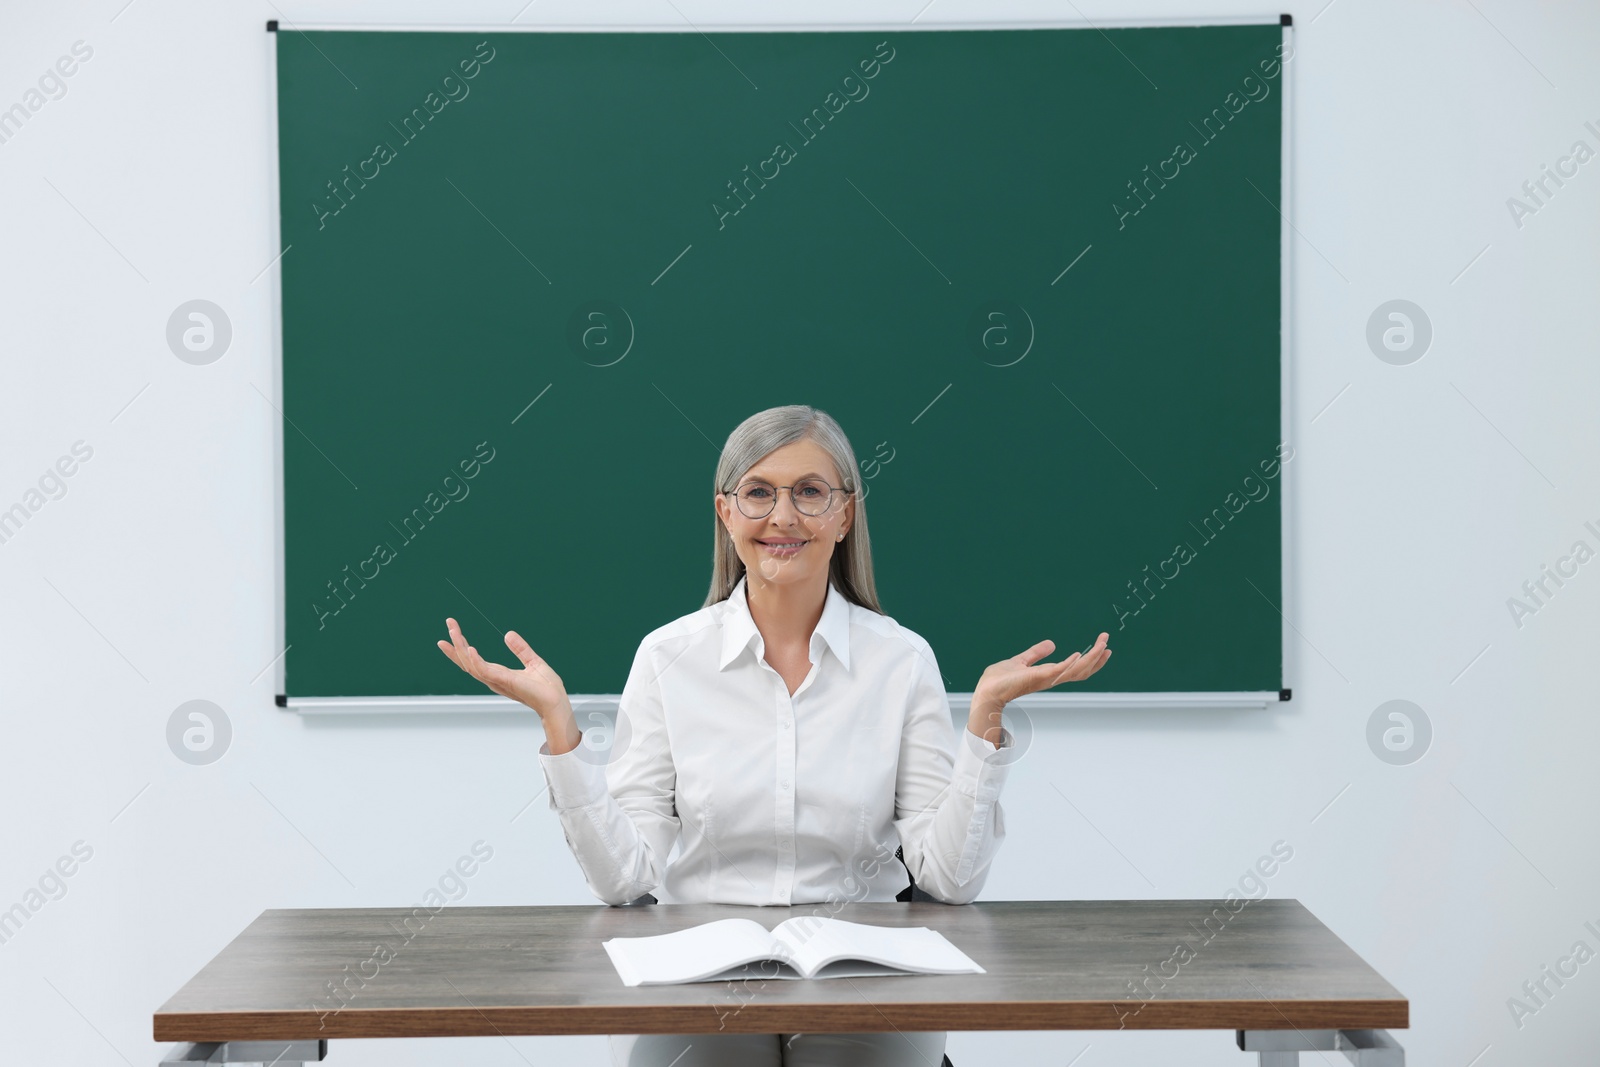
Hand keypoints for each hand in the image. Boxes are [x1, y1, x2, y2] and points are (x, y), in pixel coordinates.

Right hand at [436, 618, 579, 752]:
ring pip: (471, 664)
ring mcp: (497, 681)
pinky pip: (485, 671)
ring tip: (454, 630)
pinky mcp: (505, 682)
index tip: (452, 630)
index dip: (460, 647)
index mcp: (498, 673)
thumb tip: (508, 634)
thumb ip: (520, 649)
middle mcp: (494, 678)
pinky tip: (470, 648)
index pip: (473, 660)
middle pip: (467, 661)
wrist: (557, 702)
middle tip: (449, 623)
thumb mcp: (533, 662)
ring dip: (460, 648)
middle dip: (455, 643)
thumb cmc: (547, 688)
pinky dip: (475, 661)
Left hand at [968, 633, 1113, 741]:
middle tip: (1108, 643)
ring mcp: (1046, 679)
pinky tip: (1080, 654)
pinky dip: (1072, 663)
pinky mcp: (1039, 677)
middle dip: (1097, 658)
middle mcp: (1051, 678)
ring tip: (1103, 644)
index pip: (1076, 669)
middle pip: (1082, 671)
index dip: (1091, 660)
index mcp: (1048, 674)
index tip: (1102, 647)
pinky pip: (1061, 670)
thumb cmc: (1000, 679)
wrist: (987, 689)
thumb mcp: (1021, 660)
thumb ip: (1036, 653)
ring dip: (1091, 658)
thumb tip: (1051, 644)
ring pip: (1076, 670)